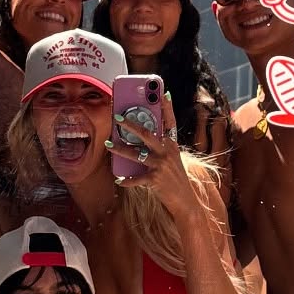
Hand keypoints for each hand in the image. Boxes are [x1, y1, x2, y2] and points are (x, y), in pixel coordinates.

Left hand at [110, 95, 199, 220]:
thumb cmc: (174, 178)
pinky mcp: (155, 180)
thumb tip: (138, 137)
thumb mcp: (171, 159)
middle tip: (117, 117)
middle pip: (147, 134)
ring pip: (136, 154)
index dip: (168, 107)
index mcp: (172, 145)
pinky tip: (118, 179)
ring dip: (120, 149)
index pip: (171, 122)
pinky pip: (136, 179)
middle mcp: (167, 152)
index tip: (164, 92)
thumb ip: (159, 148)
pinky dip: (126, 180)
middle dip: (130, 124)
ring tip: (108, 144)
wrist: (185, 201)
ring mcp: (161, 166)